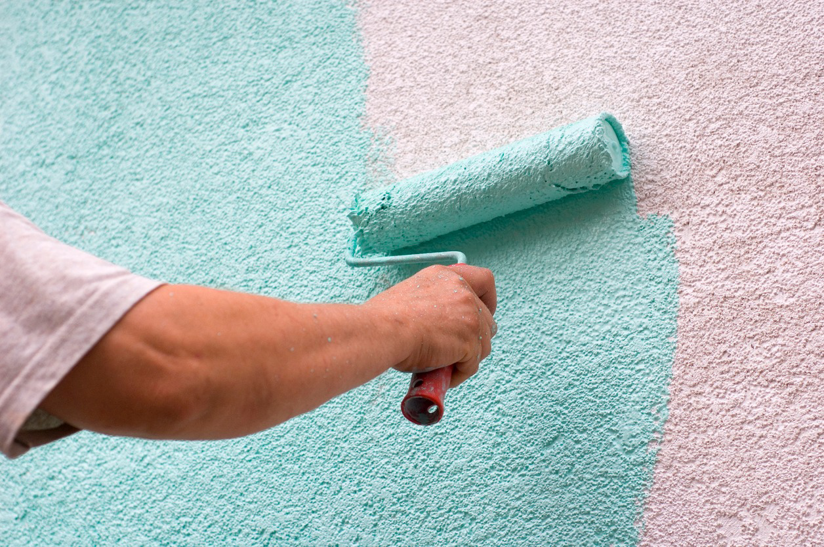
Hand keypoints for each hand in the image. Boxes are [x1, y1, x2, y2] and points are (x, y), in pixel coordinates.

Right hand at [365, 264, 496, 386]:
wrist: (381, 331)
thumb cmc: (384, 321)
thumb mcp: (412, 297)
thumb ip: (434, 304)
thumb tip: (441, 325)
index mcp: (446, 277)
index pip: (483, 280)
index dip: (488, 300)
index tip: (482, 313)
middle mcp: (462, 291)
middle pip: (487, 318)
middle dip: (475, 338)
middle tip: (457, 350)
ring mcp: (470, 314)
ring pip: (483, 344)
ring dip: (467, 358)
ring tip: (445, 365)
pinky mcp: (470, 339)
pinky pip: (472, 364)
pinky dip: (459, 374)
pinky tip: (443, 376)